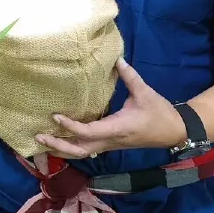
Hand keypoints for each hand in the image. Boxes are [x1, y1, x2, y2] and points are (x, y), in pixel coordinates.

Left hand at [36, 59, 186, 158]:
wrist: (174, 131)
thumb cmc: (160, 113)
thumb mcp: (145, 93)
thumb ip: (130, 77)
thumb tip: (117, 59)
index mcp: (118, 128)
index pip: (89, 132)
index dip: (71, 126)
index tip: (56, 116)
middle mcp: (110, 140)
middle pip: (80, 150)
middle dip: (58, 145)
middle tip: (39, 135)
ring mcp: (109, 145)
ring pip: (82, 153)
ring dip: (62, 149)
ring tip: (43, 140)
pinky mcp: (109, 144)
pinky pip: (87, 149)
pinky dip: (71, 147)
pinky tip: (58, 140)